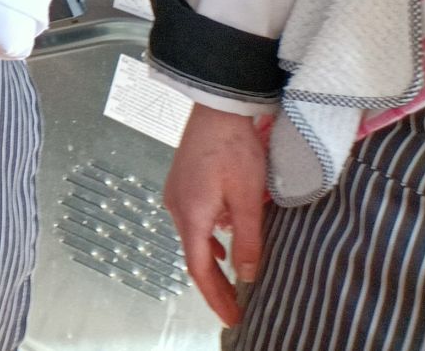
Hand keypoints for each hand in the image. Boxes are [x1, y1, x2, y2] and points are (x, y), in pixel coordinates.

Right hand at [164, 103, 269, 323]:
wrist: (215, 107)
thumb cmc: (234, 150)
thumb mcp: (248, 198)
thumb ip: (248, 240)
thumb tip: (247, 276)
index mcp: (191, 215)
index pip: (200, 269)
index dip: (216, 297)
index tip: (232, 318)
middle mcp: (176, 207)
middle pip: (193, 256)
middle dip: (214, 285)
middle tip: (235, 308)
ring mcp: (176, 193)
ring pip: (193, 238)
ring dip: (212, 263)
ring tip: (233, 284)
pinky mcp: (182, 182)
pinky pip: (193, 221)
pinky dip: (208, 241)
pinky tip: (222, 244)